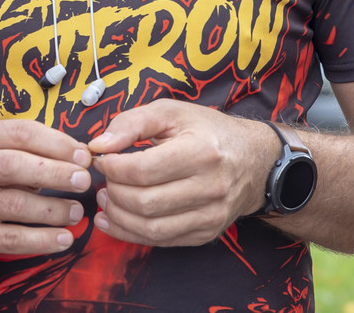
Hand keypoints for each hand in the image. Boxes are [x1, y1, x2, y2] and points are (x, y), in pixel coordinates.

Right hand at [0, 119, 92, 271]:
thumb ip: (33, 152)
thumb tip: (81, 155)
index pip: (20, 132)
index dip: (56, 143)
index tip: (84, 156)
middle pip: (13, 165)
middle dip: (55, 173)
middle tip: (83, 182)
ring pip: (13, 204)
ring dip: (52, 209)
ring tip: (76, 212)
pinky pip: (9, 238)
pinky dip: (41, 240)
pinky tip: (63, 239)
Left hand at [87, 101, 278, 246]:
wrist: (255, 161)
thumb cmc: (208, 132)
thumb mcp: (172, 112)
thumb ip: (132, 123)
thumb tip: (98, 145)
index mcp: (202, 151)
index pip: (144, 170)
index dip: (113, 168)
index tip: (101, 160)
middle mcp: (211, 187)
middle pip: (145, 203)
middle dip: (113, 192)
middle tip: (103, 180)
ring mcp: (211, 215)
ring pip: (151, 229)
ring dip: (118, 218)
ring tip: (106, 200)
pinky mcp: (206, 233)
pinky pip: (162, 241)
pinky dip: (131, 234)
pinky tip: (115, 221)